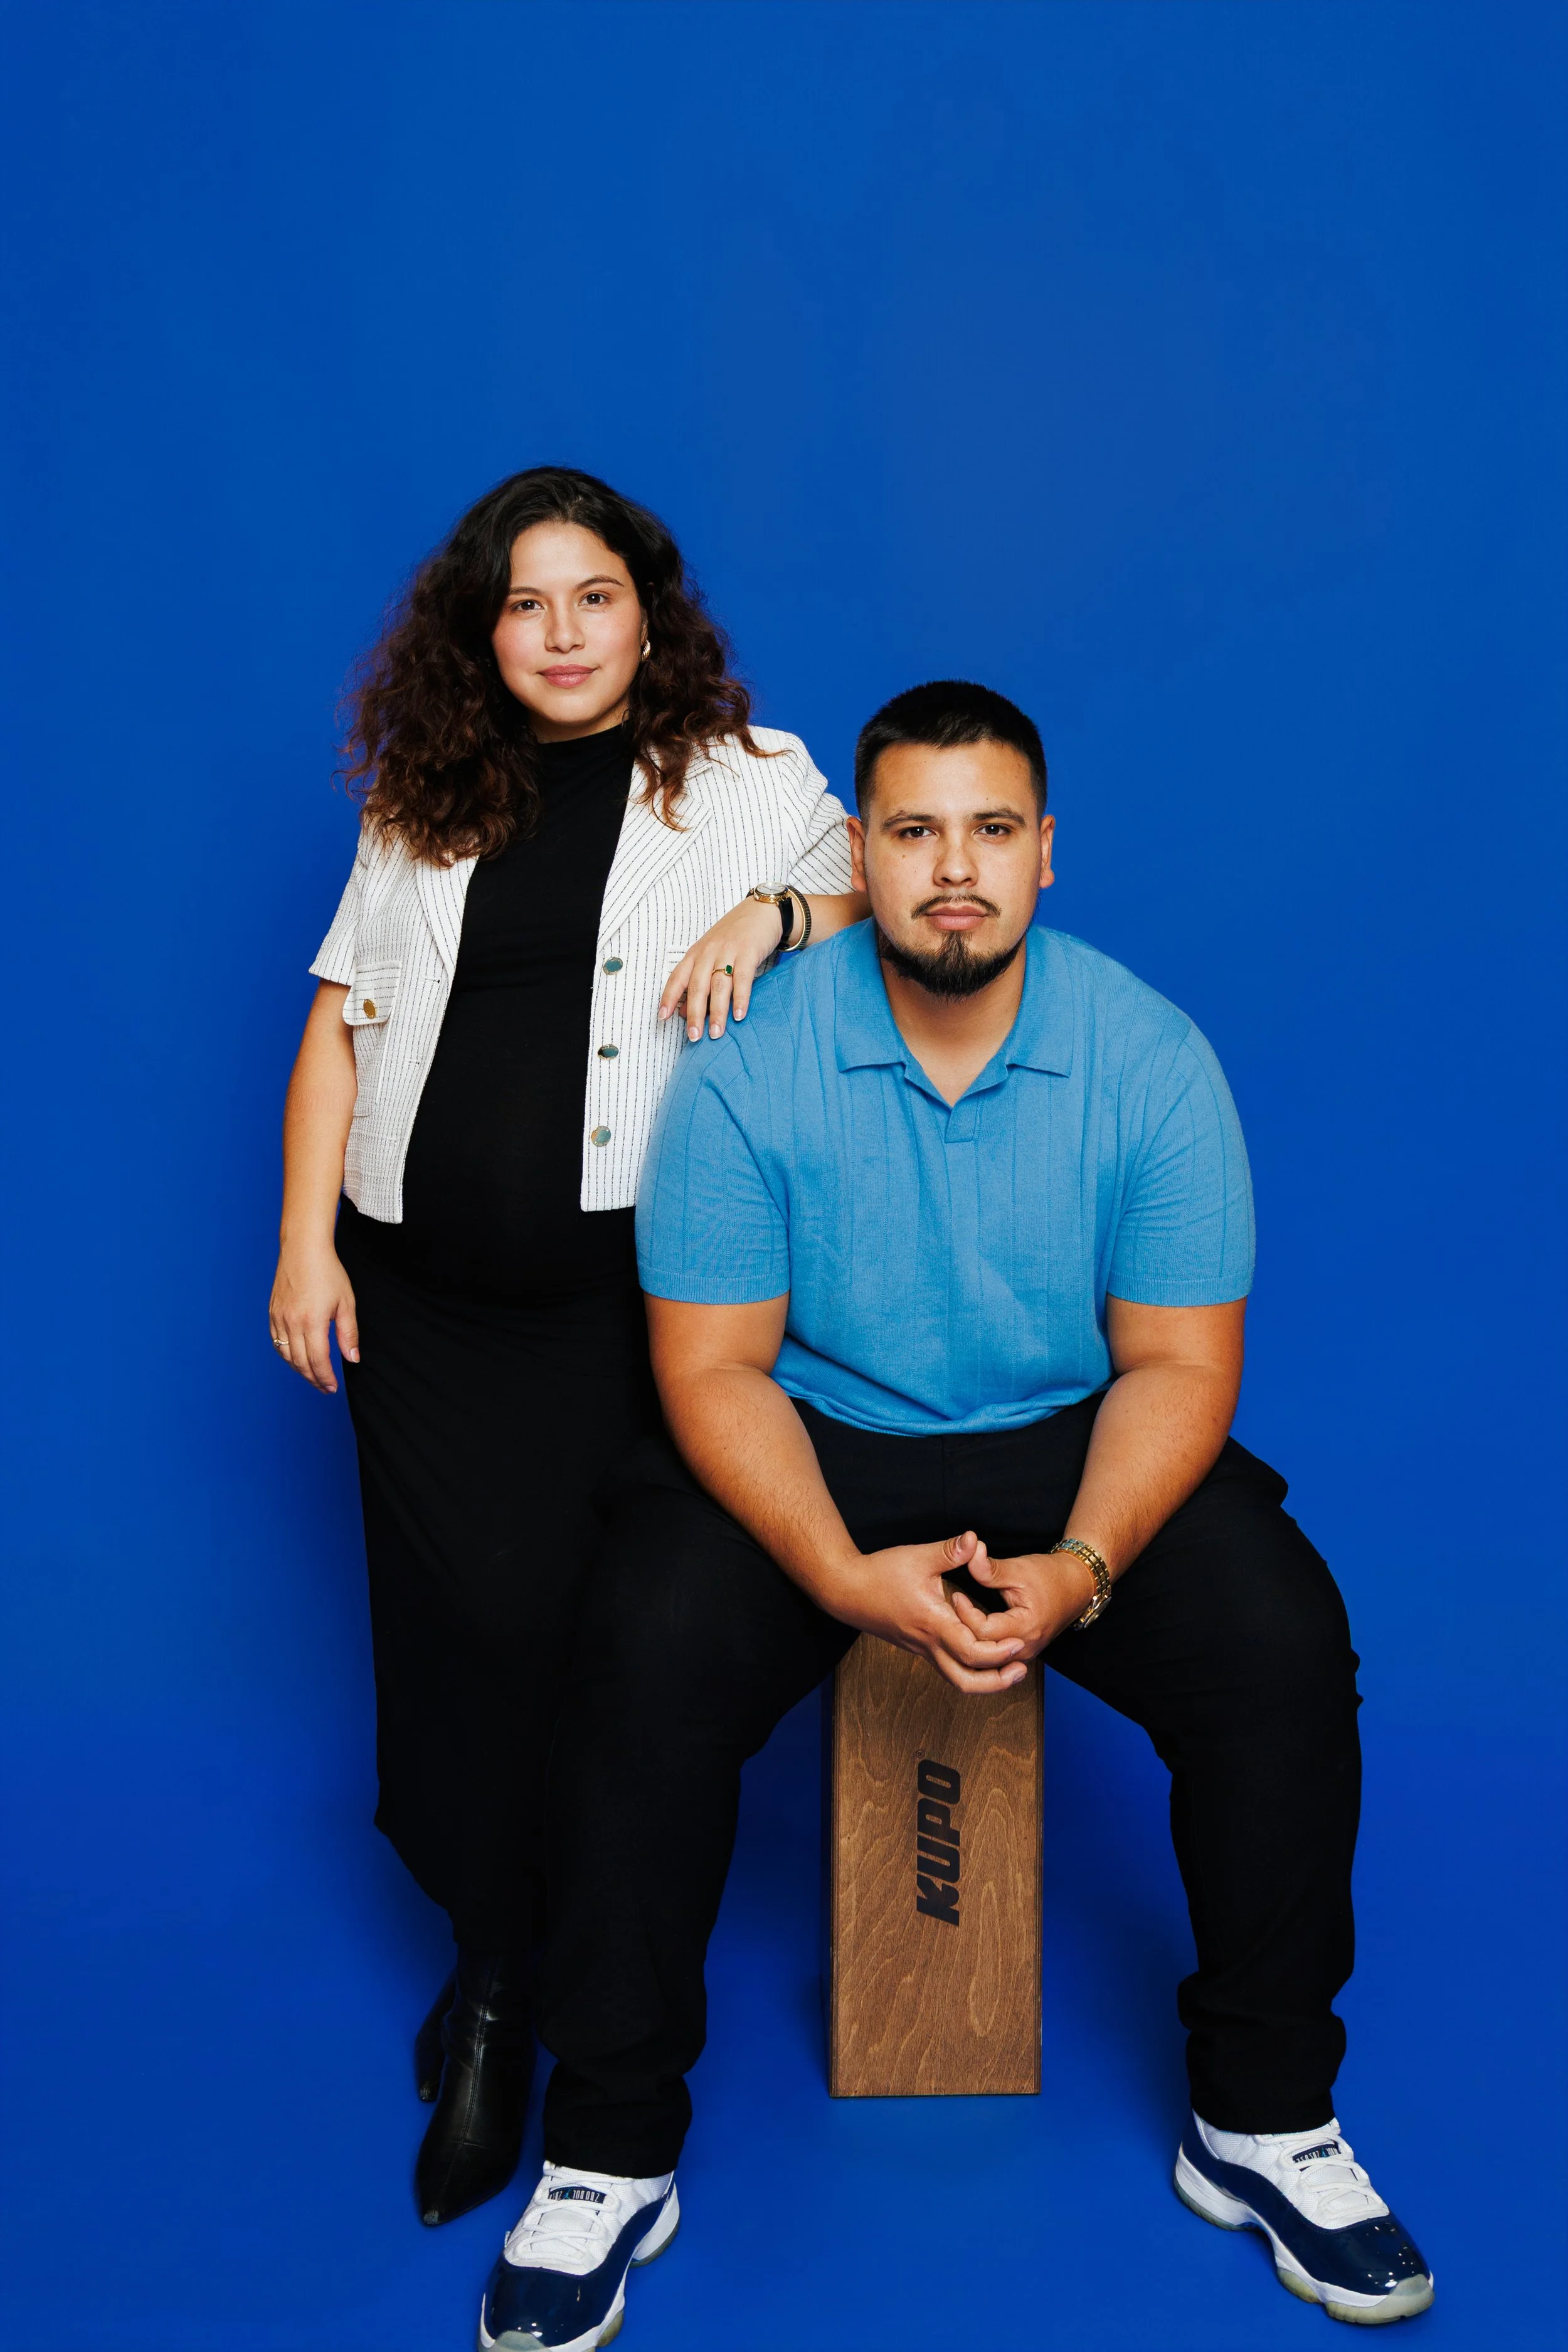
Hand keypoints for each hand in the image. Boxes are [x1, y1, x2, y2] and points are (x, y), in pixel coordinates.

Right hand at [269, 1243, 358, 1393]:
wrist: (303, 1249)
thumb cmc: (328, 1272)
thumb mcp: (346, 1303)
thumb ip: (348, 1334)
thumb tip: (352, 1358)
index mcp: (312, 1321)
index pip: (318, 1361)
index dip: (325, 1378)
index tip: (332, 1388)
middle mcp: (291, 1322)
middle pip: (300, 1362)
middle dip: (313, 1379)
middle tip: (325, 1387)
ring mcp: (279, 1318)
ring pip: (286, 1355)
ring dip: (299, 1370)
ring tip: (313, 1376)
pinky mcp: (272, 1313)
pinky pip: (276, 1342)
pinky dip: (286, 1355)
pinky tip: (296, 1358)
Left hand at [659, 895, 784, 1040]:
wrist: (761, 911)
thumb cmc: (735, 936)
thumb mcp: (712, 954)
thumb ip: (698, 981)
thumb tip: (682, 1011)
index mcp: (696, 953)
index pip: (677, 977)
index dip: (668, 998)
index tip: (662, 1018)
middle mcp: (708, 952)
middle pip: (697, 986)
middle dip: (694, 1014)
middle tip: (694, 1037)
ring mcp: (728, 951)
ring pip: (718, 985)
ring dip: (716, 1012)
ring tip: (716, 1033)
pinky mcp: (748, 952)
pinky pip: (742, 978)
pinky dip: (740, 998)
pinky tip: (739, 1015)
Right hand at [818, 1530, 1031, 1694]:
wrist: (846, 1590)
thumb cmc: (879, 1573)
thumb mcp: (917, 1557)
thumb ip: (949, 1550)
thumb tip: (975, 1539)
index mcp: (932, 1623)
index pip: (971, 1652)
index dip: (997, 1653)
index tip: (1017, 1643)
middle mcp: (928, 1643)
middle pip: (966, 1681)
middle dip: (996, 1682)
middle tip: (1020, 1671)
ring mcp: (921, 1648)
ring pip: (955, 1679)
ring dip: (984, 1680)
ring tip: (1006, 1669)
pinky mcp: (917, 1645)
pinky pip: (947, 1667)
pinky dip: (968, 1669)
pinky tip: (981, 1655)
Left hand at [950, 1543, 1100, 1659]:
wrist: (1076, 1585)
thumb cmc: (1050, 1576)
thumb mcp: (1019, 1569)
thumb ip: (991, 1569)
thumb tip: (969, 1556)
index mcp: (1026, 1628)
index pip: (983, 1632)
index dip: (966, 1614)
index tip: (956, 1596)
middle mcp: (1026, 1647)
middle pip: (983, 1650)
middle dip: (963, 1630)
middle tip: (952, 1609)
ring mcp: (1025, 1653)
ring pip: (987, 1659)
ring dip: (970, 1641)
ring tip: (957, 1619)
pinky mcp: (1023, 1652)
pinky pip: (996, 1658)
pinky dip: (980, 1646)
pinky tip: (968, 1630)